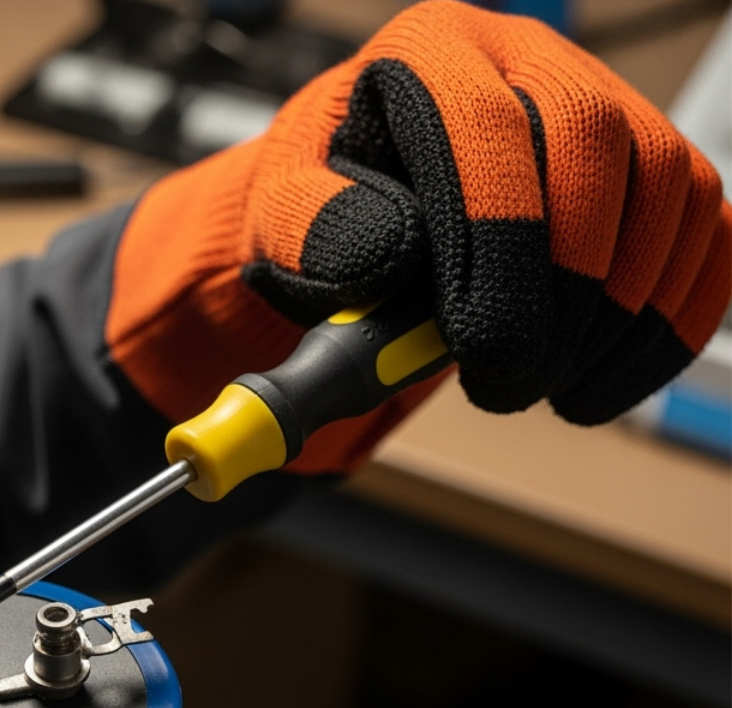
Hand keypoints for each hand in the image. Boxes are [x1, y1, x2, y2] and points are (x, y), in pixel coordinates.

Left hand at [107, 0, 730, 473]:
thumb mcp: (286, 217)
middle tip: (511, 378)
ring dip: (620, 309)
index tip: (480, 344)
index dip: (497, 236)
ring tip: (542, 388)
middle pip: (596, 142)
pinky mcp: (654, 168)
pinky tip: (601, 381)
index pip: (490, 124)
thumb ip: (314, 233)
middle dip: (565, 278)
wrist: (364, 211)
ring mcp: (609, 102)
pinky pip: (708, 231)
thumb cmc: (324, 210)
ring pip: (669, 186)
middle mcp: (530, 57)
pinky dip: (671, 318)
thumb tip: (381, 254)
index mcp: (431, 52)